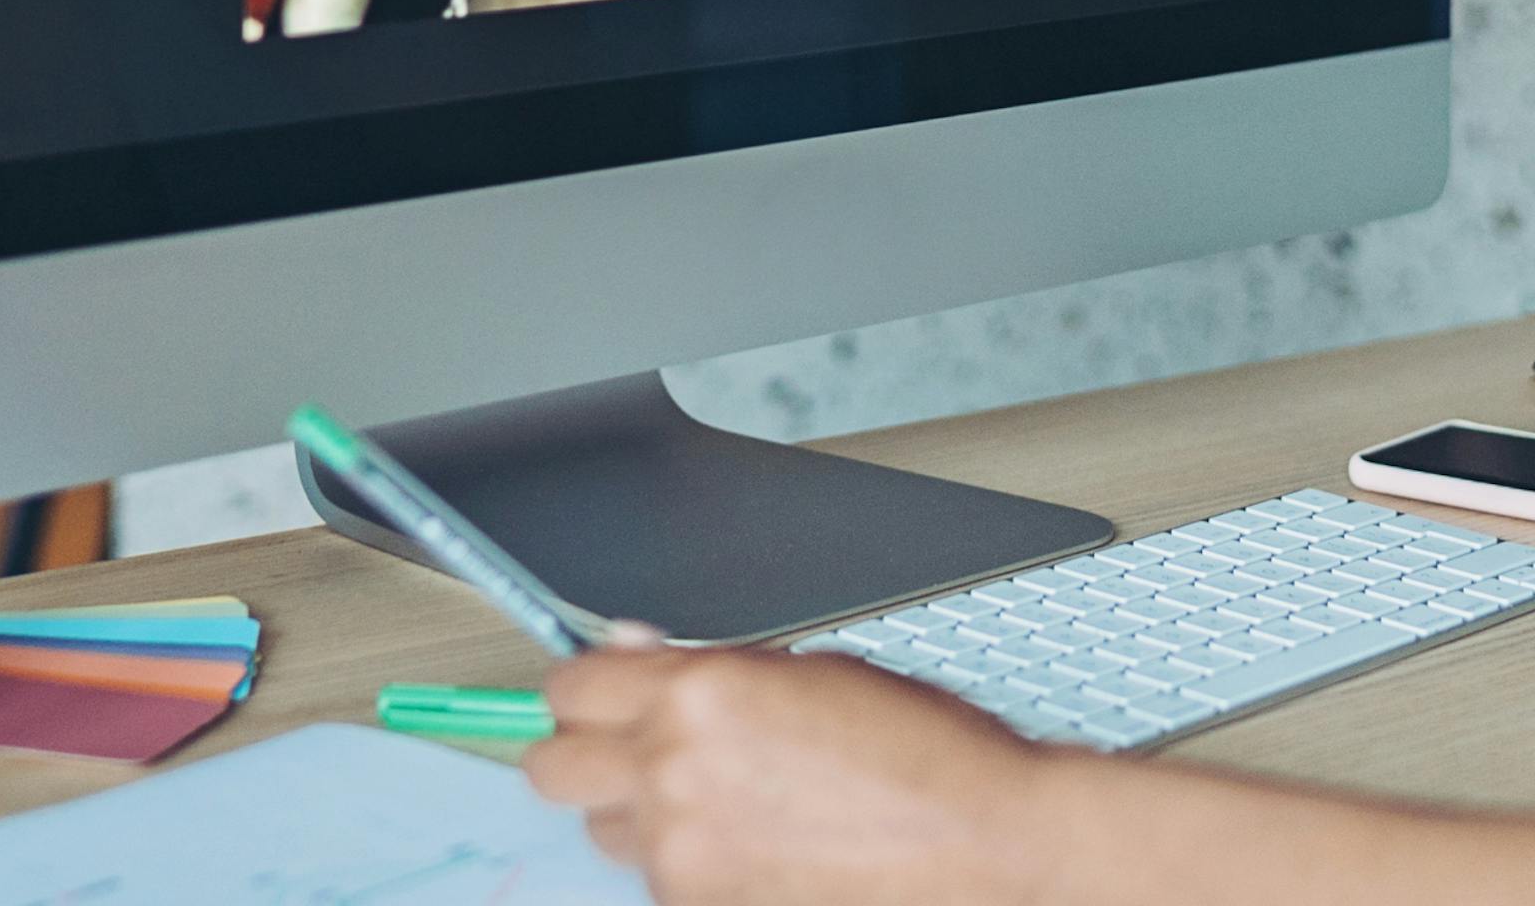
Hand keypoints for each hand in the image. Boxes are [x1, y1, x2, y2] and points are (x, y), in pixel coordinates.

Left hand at [527, 642, 1057, 905]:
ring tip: (719, 801)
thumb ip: (710, 667)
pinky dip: (687, 861)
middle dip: (583, 751)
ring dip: (639, 813)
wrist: (982, 844)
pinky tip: (753, 843)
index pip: (571, 686)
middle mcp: (673, 772)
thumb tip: (634, 653)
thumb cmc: (923, 751)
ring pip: (603, 831)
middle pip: (552, 768)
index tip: (601, 692)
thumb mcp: (812, 670)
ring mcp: (681, 853)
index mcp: (701, 694)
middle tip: (632, 746)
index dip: (587, 688)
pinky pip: (656, 880)